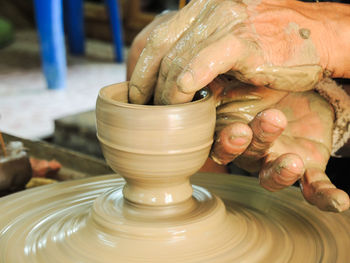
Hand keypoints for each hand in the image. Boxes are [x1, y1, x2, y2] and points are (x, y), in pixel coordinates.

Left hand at [129, 0, 349, 104]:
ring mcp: (225, 22)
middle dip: (146, 83)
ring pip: (177, 60)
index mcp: (202, 8)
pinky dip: (184, 84)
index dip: (142, 68)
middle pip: (161, 48)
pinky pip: (202, 64)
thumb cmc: (272, 45)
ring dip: (165, 93)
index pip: (158, 38)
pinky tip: (179, 99)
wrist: (318, 36)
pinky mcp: (242, 41)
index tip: (137, 93)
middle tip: (143, 110)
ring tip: (164, 116)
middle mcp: (209, 9)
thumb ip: (200, 59)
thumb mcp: (229, 47)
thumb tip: (174, 87)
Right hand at [209, 75, 348, 211]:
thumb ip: (213, 71)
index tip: (235, 129)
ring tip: (291, 159)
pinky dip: (325, 197)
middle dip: (245, 148)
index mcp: (230, 126)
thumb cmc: (263, 74)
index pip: (216, 143)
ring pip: (272, 176)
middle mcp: (250, 148)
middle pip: (242, 157)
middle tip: (249, 131)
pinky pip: (314, 187)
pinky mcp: (307, 164)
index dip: (223, 143)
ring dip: (280, 172)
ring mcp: (277, 157)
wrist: (302, 80)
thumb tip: (182, 80)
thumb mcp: (239, 64)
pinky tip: (339, 201)